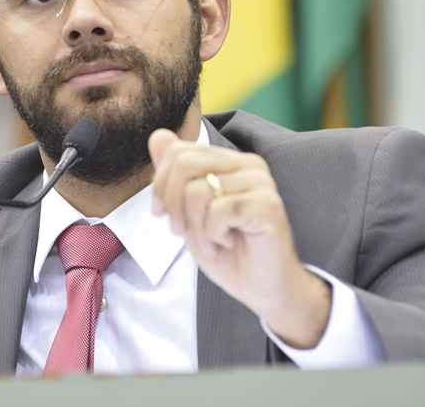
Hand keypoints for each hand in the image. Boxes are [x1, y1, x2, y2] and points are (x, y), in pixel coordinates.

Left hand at [148, 129, 331, 348]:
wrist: (262, 288)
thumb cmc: (228, 252)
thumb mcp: (189, 213)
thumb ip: (175, 175)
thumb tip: (158, 136)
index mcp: (229, 161)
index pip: (177, 150)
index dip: (160, 184)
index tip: (161, 214)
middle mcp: (247, 164)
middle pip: (184, 164)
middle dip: (173, 205)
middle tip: (183, 232)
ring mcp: (260, 182)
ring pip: (197, 191)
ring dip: (195, 228)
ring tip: (211, 243)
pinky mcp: (267, 204)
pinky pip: (218, 211)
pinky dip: (212, 234)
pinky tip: (226, 243)